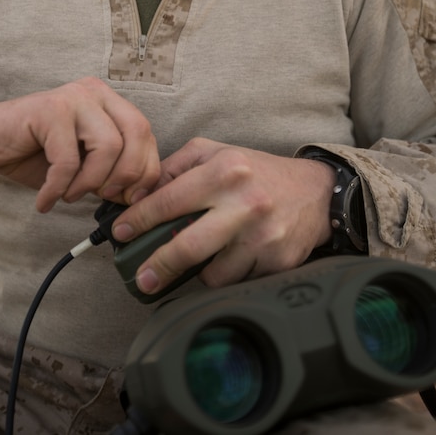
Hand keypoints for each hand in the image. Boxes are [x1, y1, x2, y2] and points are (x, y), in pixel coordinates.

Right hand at [0, 77, 160, 211]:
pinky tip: (45, 200)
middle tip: (102, 198)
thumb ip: (112, 173)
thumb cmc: (33, 155)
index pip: (146, 133)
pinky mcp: (48, 110)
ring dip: (90, 183)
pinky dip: (58, 189)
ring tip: (69, 195)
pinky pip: (68, 160)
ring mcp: (72, 97)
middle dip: (126, 177)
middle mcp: (95, 92)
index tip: (128, 199)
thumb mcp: (83, 167)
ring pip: (108, 147)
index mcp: (109, 102)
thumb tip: (140, 197)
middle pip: (137, 134)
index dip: (146, 170)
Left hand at [111, 137, 335, 294]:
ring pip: (212, 272)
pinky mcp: (278, 262)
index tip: (120, 232)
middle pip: (188, 246)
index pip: (170, 200)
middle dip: (158, 266)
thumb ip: (175, 167)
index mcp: (225, 170)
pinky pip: (237, 281)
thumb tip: (139, 193)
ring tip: (203, 255)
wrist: (314, 192)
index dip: (138, 219)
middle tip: (141, 278)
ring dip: (199, 271)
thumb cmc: (256, 171)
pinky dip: (228, 274)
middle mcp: (245, 203)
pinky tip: (233, 258)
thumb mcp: (214, 153)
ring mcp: (263, 236)